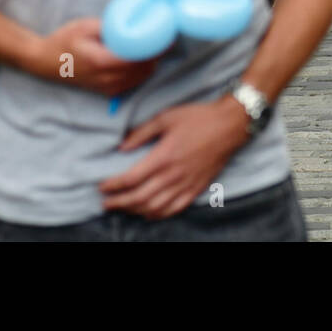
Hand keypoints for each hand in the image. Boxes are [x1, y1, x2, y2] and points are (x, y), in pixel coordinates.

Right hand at [30, 18, 158, 96]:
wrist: (46, 62)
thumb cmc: (64, 40)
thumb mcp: (86, 26)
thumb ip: (111, 26)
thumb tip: (137, 19)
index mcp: (102, 61)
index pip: (139, 57)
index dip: (156, 46)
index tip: (166, 33)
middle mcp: (107, 79)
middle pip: (144, 68)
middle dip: (157, 53)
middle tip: (164, 36)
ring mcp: (108, 88)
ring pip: (142, 77)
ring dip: (152, 62)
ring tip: (155, 44)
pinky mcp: (108, 91)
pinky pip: (134, 82)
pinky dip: (142, 70)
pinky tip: (142, 56)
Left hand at [100, 98, 249, 219]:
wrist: (230, 126)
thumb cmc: (198, 118)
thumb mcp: (166, 117)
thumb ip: (142, 133)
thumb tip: (122, 146)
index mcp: (164, 156)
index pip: (131, 178)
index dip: (113, 185)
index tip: (102, 186)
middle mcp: (174, 174)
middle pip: (140, 197)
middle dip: (119, 202)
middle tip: (105, 203)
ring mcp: (186, 184)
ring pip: (155, 207)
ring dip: (135, 210)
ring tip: (123, 208)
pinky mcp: (197, 188)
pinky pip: (175, 208)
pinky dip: (158, 215)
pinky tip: (148, 213)